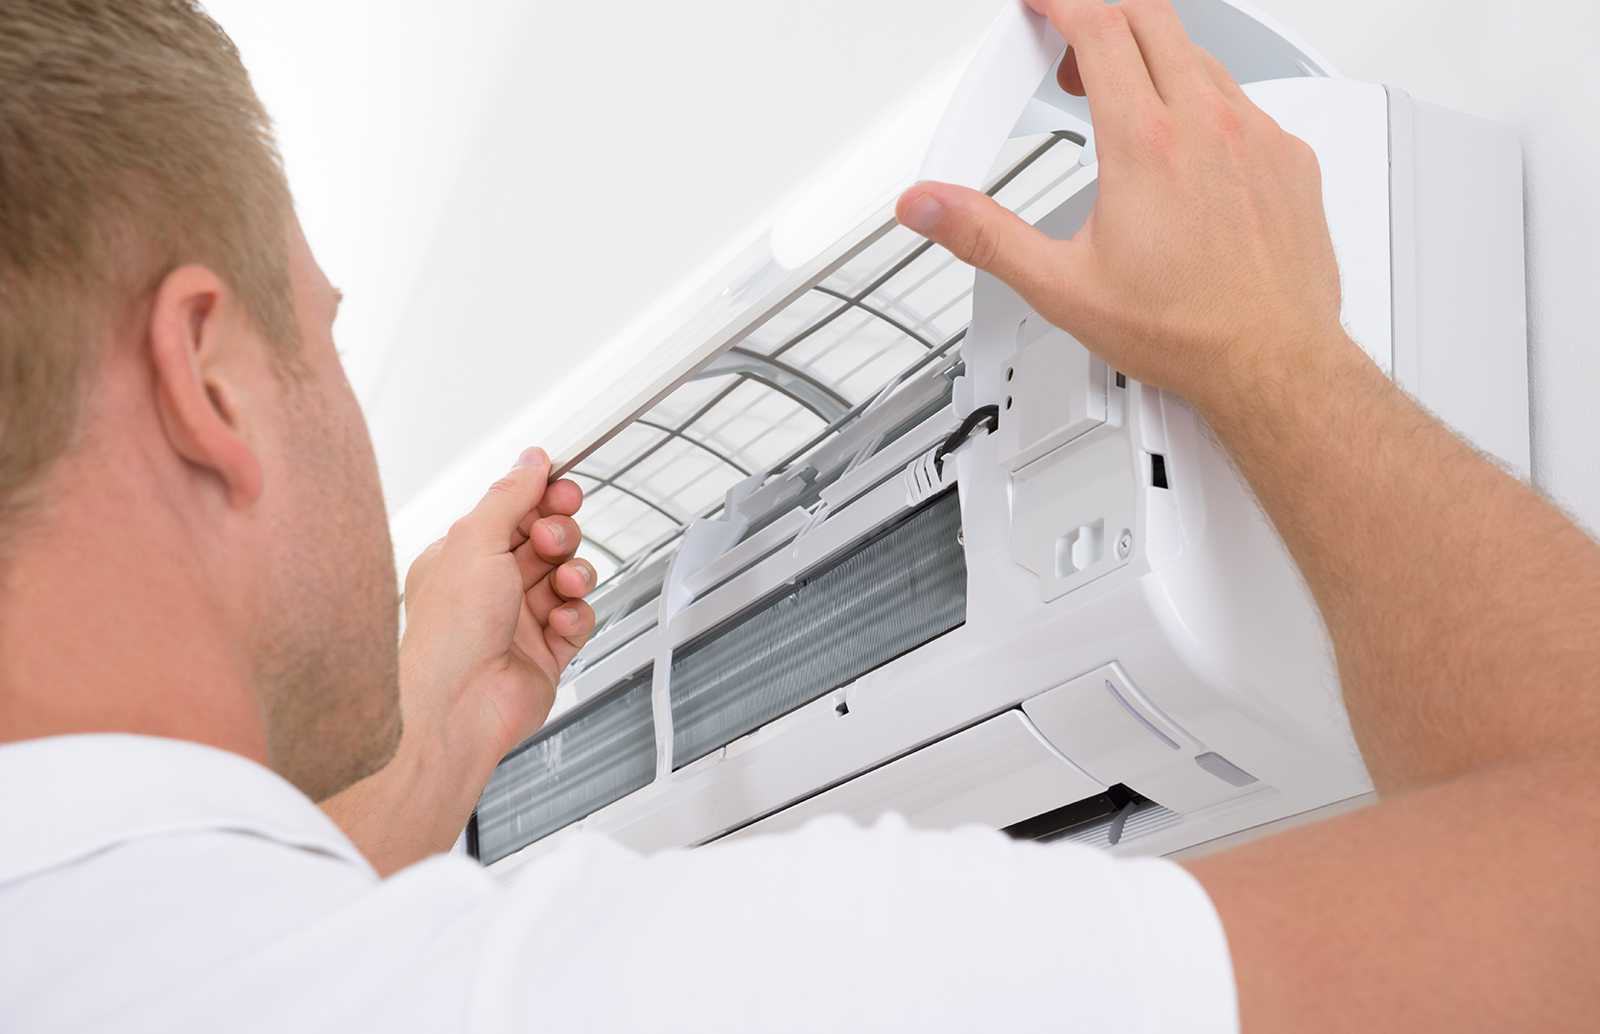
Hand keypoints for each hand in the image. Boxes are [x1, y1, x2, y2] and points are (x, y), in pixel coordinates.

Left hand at [401, 447, 597, 766]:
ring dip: (574, 575)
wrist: (457, 710)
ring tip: (564, 585)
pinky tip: (560, 622)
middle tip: (553, 541)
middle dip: (559, 535)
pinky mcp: (546, 654)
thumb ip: (509, 496)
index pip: (514, 513)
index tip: (564, 489)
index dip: (543, 498)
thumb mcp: (475, 541)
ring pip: (567, 578)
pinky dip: (576, 617)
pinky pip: (578, 620)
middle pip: (546, 542)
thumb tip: (530, 461)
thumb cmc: (448, 634)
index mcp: (462, 558)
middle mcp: (489, 588)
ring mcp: (520, 623)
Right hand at [895, 0, 1345, 411]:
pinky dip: (1203, 104)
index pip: (1098, 26)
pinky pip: (1244, 102)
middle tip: (1070, 51)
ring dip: (1153, 60)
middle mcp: (1207, 127)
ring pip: (1200, 58)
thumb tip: (929, 206)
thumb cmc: (1187, 333)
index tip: (1042, 5)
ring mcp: (1257, 137)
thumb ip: (985, 236)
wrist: (1274, 365)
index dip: (1060, 3)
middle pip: (1150, 18)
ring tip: (1122, 102)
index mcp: (1145, 146)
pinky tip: (1185, 147)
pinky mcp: (1290, 157)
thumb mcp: (1061, 287)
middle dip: (1100, 17)